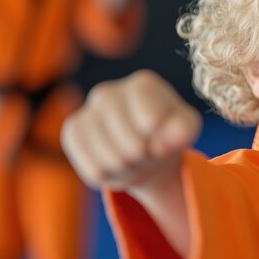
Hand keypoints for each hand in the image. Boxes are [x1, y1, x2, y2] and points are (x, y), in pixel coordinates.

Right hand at [61, 70, 201, 192]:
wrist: (144, 146)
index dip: (161, 141)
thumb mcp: (186, 129)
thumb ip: (183, 131)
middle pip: (130, 144)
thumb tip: (161, 144)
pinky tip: (115, 161)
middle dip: (145, 157)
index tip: (163, 137)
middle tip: (148, 151)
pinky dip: (110, 175)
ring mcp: (87, 111)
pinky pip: (93, 169)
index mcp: (143, 84)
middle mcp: (109, 91)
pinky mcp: (72, 131)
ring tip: (134, 157)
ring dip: (128, 168)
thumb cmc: (169, 132)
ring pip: (110, 159)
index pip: (150, 122)